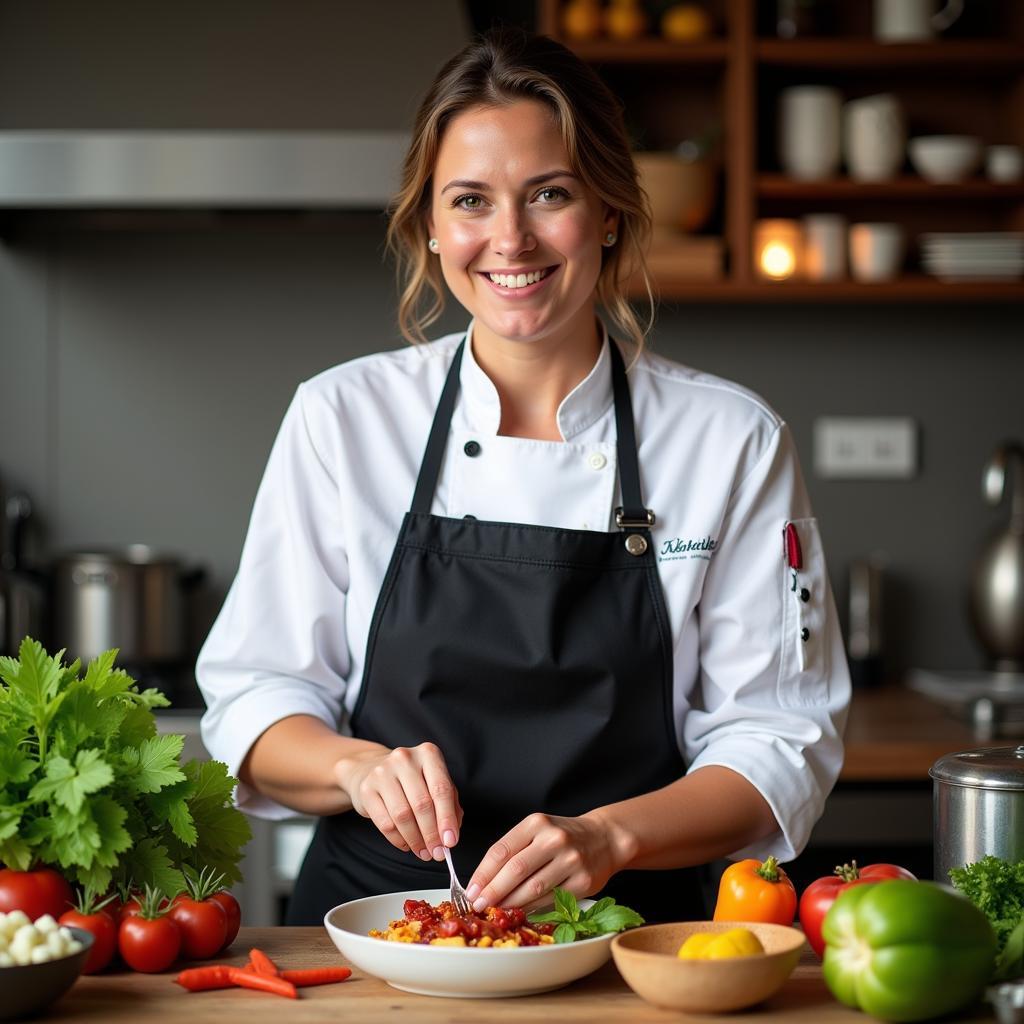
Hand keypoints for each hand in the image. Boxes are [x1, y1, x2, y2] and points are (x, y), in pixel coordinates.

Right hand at [334, 742, 462, 861]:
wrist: (371, 769)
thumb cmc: (412, 779)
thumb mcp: (434, 783)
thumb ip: (449, 804)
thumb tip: (451, 835)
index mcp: (428, 753)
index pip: (441, 789)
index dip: (447, 818)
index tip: (451, 842)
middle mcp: (404, 758)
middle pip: (422, 804)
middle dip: (432, 834)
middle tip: (437, 853)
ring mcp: (382, 772)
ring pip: (402, 816)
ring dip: (416, 840)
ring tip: (423, 852)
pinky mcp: (366, 789)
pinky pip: (385, 823)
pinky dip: (398, 840)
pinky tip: (406, 845)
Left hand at [465, 810, 635, 912]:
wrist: (604, 838)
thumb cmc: (563, 836)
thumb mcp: (537, 831)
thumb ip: (513, 850)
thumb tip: (484, 881)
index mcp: (537, 823)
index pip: (502, 850)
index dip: (483, 873)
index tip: (470, 889)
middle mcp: (554, 839)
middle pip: (515, 870)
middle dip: (493, 891)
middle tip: (478, 905)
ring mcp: (571, 860)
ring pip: (533, 888)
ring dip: (510, 904)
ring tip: (496, 911)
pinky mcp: (583, 882)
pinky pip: (551, 900)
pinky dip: (532, 909)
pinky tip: (520, 913)